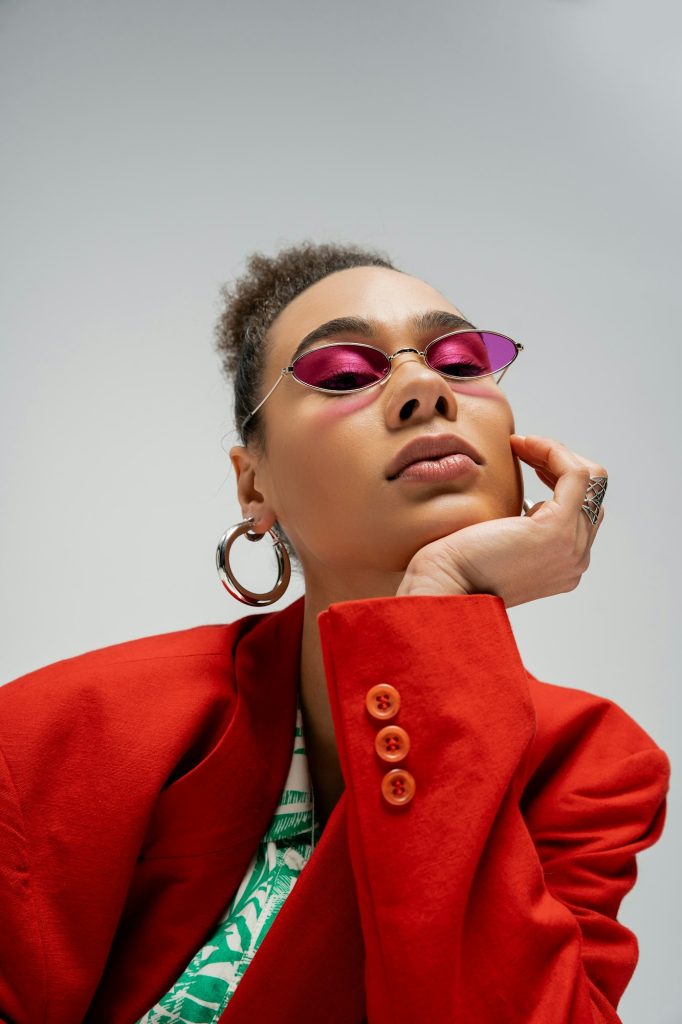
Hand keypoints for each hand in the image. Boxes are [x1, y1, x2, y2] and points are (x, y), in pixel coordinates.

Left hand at [396, 435, 606, 608]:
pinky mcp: (558, 529)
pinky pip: (577, 475)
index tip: (523, 459)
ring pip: (590, 481)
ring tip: (520, 445)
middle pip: (590, 495)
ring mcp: (572, 547)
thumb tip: (522, 499)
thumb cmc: (455, 565)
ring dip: (555, 453)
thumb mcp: (497, 542)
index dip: (555, 478)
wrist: (442, 586)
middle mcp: (576, 559)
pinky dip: (553, 451)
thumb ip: (517, 527)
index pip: (580, 510)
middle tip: (521, 448)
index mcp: (563, 565)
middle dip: (558, 463)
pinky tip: (522, 444)